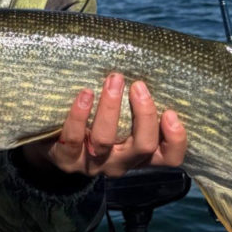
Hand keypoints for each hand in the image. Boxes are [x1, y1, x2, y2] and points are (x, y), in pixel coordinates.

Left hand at [22, 73, 186, 178]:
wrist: (56, 144)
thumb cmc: (97, 122)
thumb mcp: (122, 120)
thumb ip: (136, 105)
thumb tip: (150, 68)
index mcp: (140, 154)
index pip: (170, 158)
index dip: (176, 139)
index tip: (170, 112)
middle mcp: (121, 163)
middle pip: (143, 146)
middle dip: (144, 113)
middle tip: (138, 85)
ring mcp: (94, 164)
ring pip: (106, 140)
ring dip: (110, 107)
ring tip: (113, 80)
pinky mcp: (68, 160)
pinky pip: (74, 139)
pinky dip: (80, 115)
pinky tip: (85, 94)